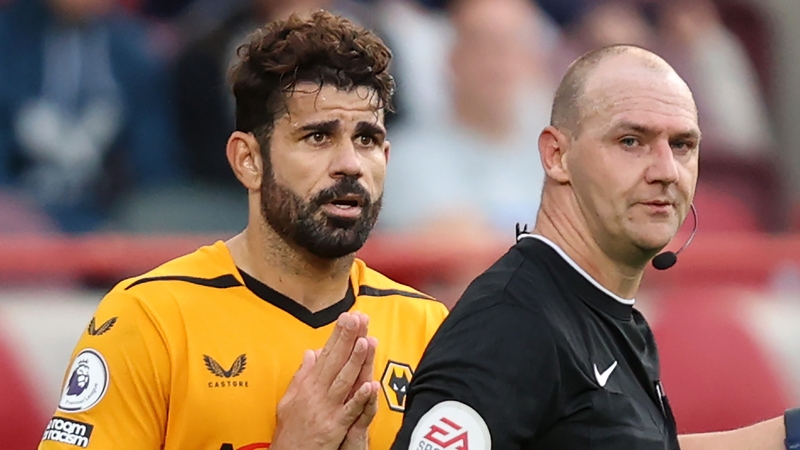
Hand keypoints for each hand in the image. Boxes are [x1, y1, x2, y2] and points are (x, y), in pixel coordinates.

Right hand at [271, 312, 378, 449]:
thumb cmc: (290, 431)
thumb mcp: (289, 399)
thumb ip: (301, 375)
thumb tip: (310, 353)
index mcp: (308, 385)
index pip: (326, 354)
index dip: (337, 335)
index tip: (347, 317)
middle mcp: (316, 392)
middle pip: (335, 361)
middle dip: (347, 338)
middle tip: (357, 318)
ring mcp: (326, 408)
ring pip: (344, 380)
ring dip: (355, 360)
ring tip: (365, 341)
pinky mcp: (334, 426)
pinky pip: (350, 410)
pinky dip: (360, 398)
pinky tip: (370, 384)